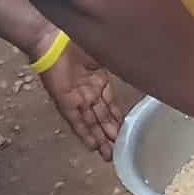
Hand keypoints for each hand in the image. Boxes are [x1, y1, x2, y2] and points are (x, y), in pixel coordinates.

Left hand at [35, 40, 121, 160]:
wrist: (54, 39)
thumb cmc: (78, 40)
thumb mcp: (105, 55)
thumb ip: (119, 66)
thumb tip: (139, 70)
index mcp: (100, 80)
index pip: (111, 105)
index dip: (118, 119)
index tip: (126, 132)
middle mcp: (89, 92)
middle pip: (102, 118)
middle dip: (111, 135)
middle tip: (119, 151)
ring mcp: (77, 98)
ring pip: (91, 123)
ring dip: (100, 139)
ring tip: (109, 155)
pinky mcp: (64, 102)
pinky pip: (76, 122)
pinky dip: (84, 134)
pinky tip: (92, 146)